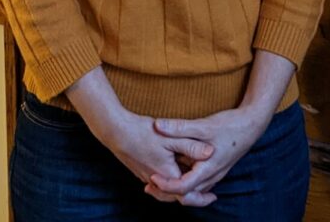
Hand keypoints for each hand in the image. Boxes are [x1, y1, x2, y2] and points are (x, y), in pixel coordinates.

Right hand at [65, 66, 213, 202]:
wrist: (116, 131)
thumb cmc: (143, 132)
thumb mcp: (171, 137)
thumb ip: (191, 145)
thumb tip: (211, 152)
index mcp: (167, 174)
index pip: (187, 194)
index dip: (202, 197)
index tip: (214, 198)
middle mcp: (157, 180)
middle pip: (177, 196)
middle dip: (193, 196)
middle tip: (208, 196)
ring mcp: (146, 176)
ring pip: (166, 191)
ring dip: (180, 190)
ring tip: (193, 185)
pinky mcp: (140, 170)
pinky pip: (158, 183)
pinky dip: (169, 182)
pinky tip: (173, 172)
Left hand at [147, 107, 270, 206]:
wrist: (252, 124)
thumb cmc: (229, 126)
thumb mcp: (203, 125)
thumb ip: (180, 127)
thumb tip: (157, 125)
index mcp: (208, 169)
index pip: (183, 187)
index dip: (166, 184)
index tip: (152, 176)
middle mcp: (212, 177)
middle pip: (187, 195)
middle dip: (167, 192)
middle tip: (149, 184)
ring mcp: (215, 175)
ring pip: (194, 191)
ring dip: (176, 188)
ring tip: (159, 179)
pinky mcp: (217, 169)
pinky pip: (199, 184)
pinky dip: (187, 182)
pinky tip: (177, 171)